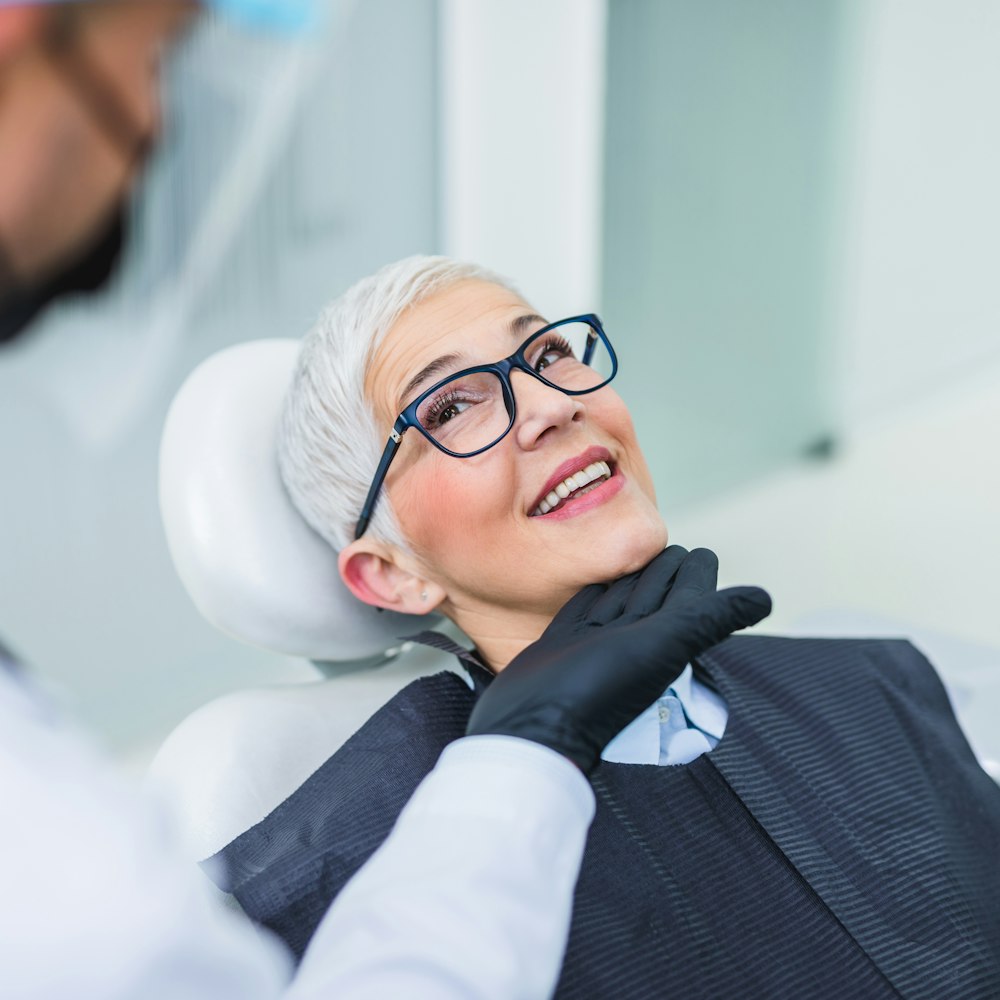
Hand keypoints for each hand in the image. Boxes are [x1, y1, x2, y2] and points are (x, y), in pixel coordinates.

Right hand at [466, 546, 770, 773]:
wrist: (533, 727)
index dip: (698, 574)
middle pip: (653, 595)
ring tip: (637, 559)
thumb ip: (710, 620)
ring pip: (619, 599)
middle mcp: (630, 641)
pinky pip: (583, 609)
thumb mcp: (662, 647)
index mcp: (660, 640)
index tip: (703, 553)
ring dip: (631, 578)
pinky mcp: (561, 644)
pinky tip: (595, 583)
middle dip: (666, 571)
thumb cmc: (598, 690)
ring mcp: (594, 643)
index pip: (687, 596)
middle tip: (674, 549)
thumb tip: (766, 599)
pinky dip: (592, 593)